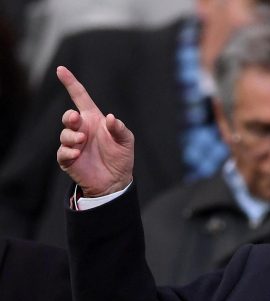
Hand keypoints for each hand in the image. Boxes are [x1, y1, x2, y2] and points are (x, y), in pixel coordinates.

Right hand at [55, 66, 133, 196]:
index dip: (71, 83)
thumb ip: (120, 128)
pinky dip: (68, 151)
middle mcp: (81, 129)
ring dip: (71, 136)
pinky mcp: (68, 158)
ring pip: (64, 134)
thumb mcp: (126, 141)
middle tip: (77, 120)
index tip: (61, 70)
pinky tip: (77, 154)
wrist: (116, 181)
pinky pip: (62, 152)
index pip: (80, 97)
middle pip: (68, 116)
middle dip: (69, 116)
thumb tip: (110, 118)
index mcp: (94, 120)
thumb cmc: (120, 157)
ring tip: (82, 141)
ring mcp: (73, 144)